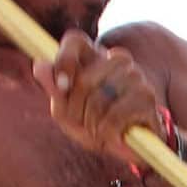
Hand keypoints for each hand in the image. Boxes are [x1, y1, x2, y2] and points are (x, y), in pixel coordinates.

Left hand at [32, 30, 163, 165]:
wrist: (132, 145)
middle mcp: (116, 59)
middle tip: (81, 122)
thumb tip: (39, 65)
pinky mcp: (147, 96)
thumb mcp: (67, 111)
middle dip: (75, 109)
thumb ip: (54, 89)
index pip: (75, 40)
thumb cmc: (95, 123)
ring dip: (92, 124)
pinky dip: (108, 133)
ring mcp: (135, 76)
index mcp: (93, 56)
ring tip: (99, 131)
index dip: (64, 60)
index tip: (60, 87)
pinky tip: (113, 137)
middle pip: (83, 79)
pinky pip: (115, 116)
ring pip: (99, 100)